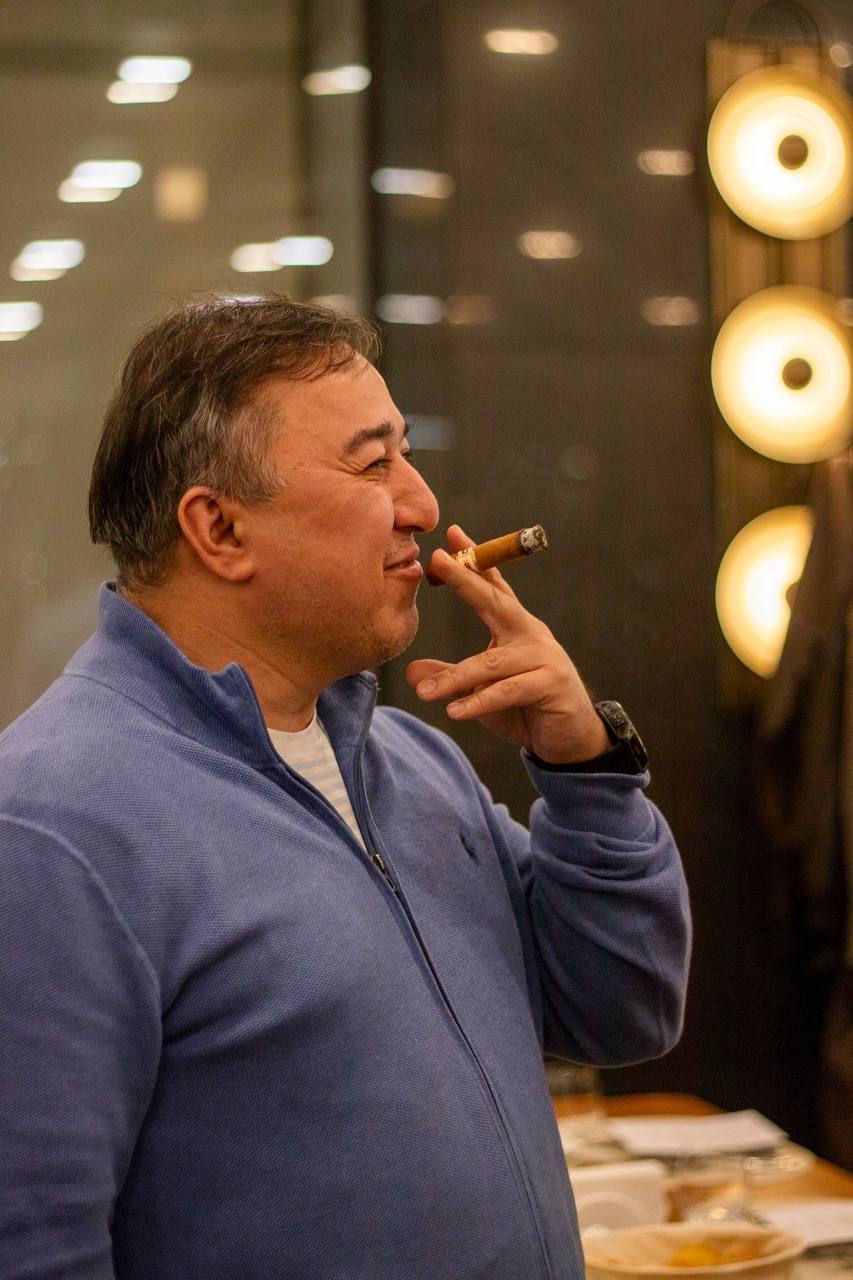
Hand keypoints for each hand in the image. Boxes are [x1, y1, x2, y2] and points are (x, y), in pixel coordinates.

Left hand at [406, 525, 609, 764]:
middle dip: (467, 580)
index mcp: (516, 627)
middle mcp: (531, 635)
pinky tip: (455, 711)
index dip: (474, 561)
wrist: (569, 739)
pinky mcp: (553, 686)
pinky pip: (509, 691)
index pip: (494, 588)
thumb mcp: (482, 691)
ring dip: (456, 678)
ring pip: (492, 663)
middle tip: (439, 561)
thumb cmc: (525, 707)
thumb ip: (452, 677)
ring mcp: (545, 658)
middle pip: (496, 602)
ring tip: (424, 692)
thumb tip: (412, 672)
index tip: (452, 534)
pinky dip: (480, 702)